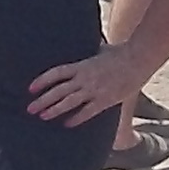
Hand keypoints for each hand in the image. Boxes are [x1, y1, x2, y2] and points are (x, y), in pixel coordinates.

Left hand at [26, 44, 149, 127]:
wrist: (138, 60)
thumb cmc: (121, 53)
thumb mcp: (101, 49)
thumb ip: (91, 51)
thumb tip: (89, 45)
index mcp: (82, 65)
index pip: (56, 73)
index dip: (42, 81)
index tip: (31, 88)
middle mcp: (85, 78)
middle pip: (58, 90)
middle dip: (43, 100)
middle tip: (30, 109)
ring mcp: (94, 90)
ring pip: (69, 102)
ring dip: (54, 110)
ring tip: (42, 117)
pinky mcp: (105, 100)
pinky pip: (87, 112)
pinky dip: (76, 118)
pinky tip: (67, 124)